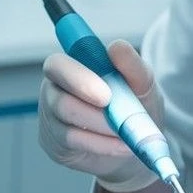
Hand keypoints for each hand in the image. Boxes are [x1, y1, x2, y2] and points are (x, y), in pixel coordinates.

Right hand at [38, 40, 162, 191]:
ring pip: (69, 126)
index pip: (58, 66)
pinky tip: (121, 146)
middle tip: (120, 122)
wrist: (136, 142)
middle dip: (93, 113)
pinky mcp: (56, 145)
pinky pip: (75, 145)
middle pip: (60, 101)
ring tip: (127, 133)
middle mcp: (54, 91)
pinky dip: (103, 145)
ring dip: (102, 129)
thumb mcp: (142, 83)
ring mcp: (51, 121)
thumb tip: (116, 47)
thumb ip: (132, 65)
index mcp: (70, 67)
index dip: (78, 79)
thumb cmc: (135, 104)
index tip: (106, 95)